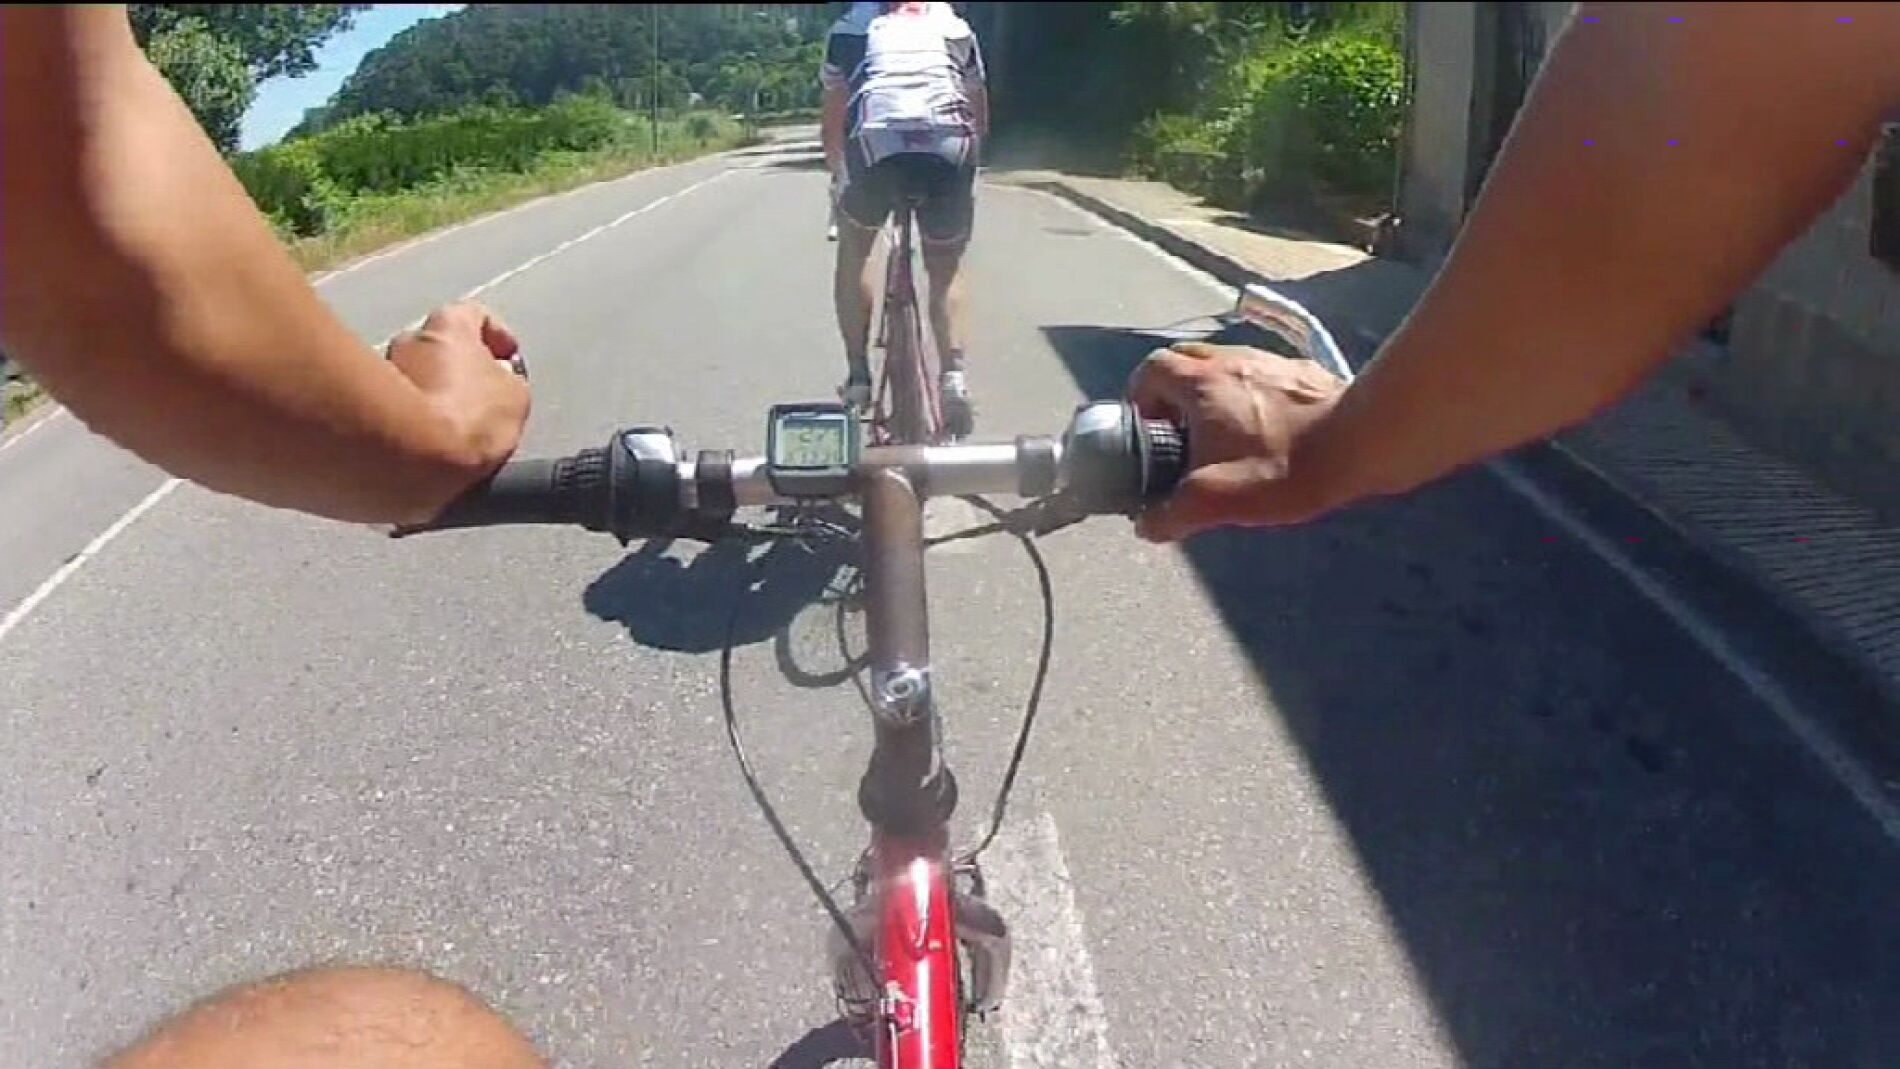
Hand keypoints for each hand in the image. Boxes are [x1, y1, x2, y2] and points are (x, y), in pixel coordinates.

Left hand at [386, 301, 530, 510]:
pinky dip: (411, 417)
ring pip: (416, 376)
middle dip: (460, 367)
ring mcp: (382, 371)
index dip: (496, 336)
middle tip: (480, 395)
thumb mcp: (514, 396)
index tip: (506, 355)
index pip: (476, 316)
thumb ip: (508, 379)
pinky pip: (396, 405)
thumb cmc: (464, 419)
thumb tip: (502, 383)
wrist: (415, 459)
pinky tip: (428, 441)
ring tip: (453, 425)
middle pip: (441, 346)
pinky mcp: (365, 405)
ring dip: (433, 392)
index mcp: (449, 326)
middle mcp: (409, 339)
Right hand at [1127, 341, 1347, 542]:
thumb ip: (1173, 514)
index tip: (1148, 433)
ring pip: (1223, 367)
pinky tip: (1268, 430)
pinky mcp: (1301, 370)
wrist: (1361, 442)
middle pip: (1184, 363)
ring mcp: (1269, 360)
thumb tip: (1147, 524)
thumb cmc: (1281, 466)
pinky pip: (1260, 376)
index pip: (1149, 370)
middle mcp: (1230, 359)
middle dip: (1173, 395)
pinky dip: (1250, 396)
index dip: (1139, 400)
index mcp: (1201, 382)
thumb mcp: (1216, 500)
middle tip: (1182, 434)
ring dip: (1213, 395)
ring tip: (1224, 436)